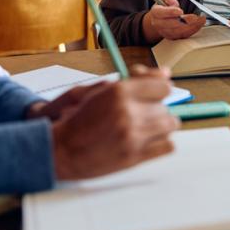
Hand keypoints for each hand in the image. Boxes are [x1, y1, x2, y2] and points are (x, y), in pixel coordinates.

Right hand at [49, 65, 179, 179]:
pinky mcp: (134, 156)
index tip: (152, 94)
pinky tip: (148, 141)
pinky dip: (161, 143)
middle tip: (141, 114)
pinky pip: (168, 146)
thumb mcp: (101, 90)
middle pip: (165, 107)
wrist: (59, 149)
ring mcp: (133, 136)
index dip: (158, 90)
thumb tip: (166, 73)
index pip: (163, 87)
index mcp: (119, 92)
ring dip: (161, 125)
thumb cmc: (77, 118)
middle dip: (155, 109)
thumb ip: (135, 80)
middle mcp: (128, 112)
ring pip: (170, 125)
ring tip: (146, 127)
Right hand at [142, 0, 204, 42]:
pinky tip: (199, 24)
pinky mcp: (173, 37)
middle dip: (185, 21)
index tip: (180, 11)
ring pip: (179, 32)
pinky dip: (193, 30)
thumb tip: (174, 3)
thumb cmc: (163, 8)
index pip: (161, 13)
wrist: (159, 20)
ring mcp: (166, 32)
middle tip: (195, 17)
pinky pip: (183, 36)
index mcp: (156, 13)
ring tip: (201, 20)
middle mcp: (159, 24)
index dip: (171, 12)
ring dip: (191, 26)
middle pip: (171, 25)